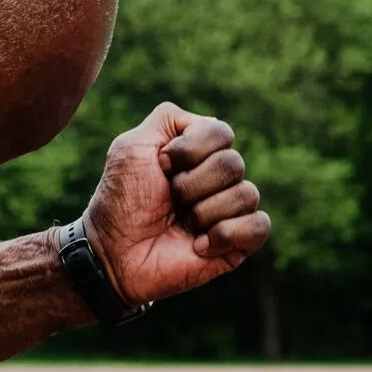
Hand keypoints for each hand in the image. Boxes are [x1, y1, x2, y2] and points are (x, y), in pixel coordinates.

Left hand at [81, 102, 270, 306]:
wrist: (113, 252)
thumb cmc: (120, 201)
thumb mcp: (132, 148)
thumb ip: (168, 119)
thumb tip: (210, 121)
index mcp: (198, 153)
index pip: (220, 133)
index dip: (188, 151)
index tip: (160, 167)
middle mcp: (218, 178)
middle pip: (233, 163)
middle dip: (191, 184)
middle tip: (168, 200)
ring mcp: (231, 210)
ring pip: (246, 194)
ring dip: (203, 212)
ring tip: (181, 223)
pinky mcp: (239, 242)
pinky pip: (258, 225)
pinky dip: (225, 234)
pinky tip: (199, 245)